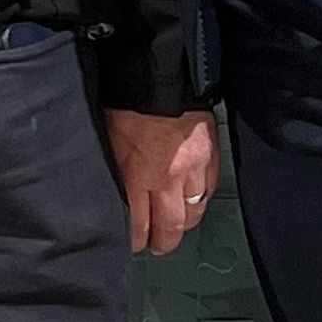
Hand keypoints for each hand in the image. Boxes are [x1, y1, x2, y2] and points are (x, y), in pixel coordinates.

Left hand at [105, 106, 218, 257]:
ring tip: (173, 226)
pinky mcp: (211, 159)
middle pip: (170, 229)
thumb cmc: (129, 102)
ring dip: (182, 224)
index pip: (138, 225)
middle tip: (155, 245)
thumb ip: (116, 172)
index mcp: (139, 175)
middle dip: (161, 243)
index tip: (132, 242)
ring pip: (193, 215)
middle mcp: (169, 178)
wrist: (164, 76)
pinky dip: (199, 201)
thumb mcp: (109, 140)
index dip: (134, 240)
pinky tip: (190, 201)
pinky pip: (208, 192)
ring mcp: (194, 171)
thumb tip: (117, 196)